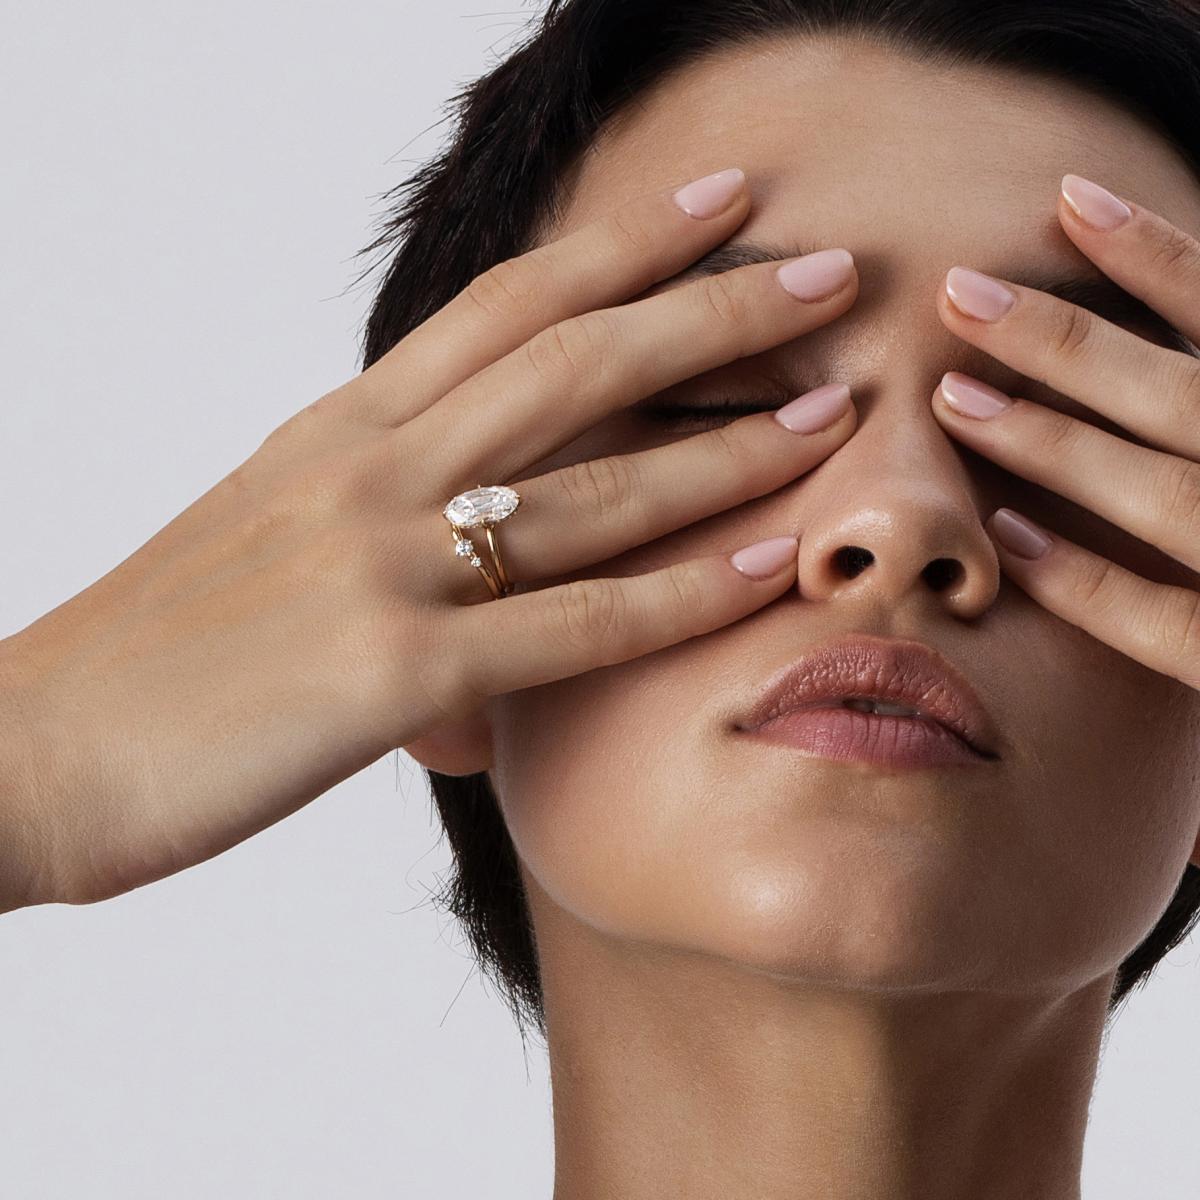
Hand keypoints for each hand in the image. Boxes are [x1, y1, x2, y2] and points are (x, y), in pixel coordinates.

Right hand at [0, 166, 860, 910]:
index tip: (718, 205)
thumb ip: (376, 526)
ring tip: (837, 410)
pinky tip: (773, 561)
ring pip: (596, 482)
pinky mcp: (394, 670)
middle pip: (575, 359)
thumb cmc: (154, 655)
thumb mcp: (270, 548)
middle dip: (714, 307)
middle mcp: (371, 469)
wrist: (31, 747)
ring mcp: (384, 561)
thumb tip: (463, 559)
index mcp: (341, 429)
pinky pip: (575, 623)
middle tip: (830, 271)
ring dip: (730, 444)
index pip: (506, 305)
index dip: (622, 246)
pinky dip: (685, 593)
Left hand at [929, 172, 1199, 692]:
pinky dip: (1087, 581)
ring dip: (1057, 444)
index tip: (1069, 198)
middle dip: (1069, 342)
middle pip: (1186, 395)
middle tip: (959, 292)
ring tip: (953, 398)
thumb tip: (1161, 288)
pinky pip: (1167, 624)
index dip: (1160, 255)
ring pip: (1168, 498)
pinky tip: (1008, 536)